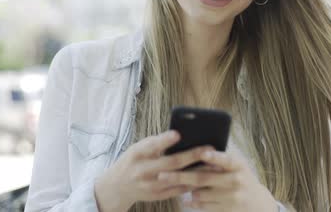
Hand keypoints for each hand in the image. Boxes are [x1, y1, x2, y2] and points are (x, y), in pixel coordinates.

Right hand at [94, 130, 212, 211]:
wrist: (116, 187)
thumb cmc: (133, 161)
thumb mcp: (138, 148)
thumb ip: (156, 143)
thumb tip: (182, 136)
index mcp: (137, 154)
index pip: (151, 146)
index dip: (164, 140)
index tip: (178, 133)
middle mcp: (142, 171)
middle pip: (170, 163)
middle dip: (191, 155)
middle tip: (209, 148)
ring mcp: (150, 185)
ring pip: (177, 178)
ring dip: (197, 171)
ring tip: (213, 164)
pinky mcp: (157, 196)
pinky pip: (178, 190)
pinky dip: (192, 183)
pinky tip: (205, 176)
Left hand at [157, 150, 277, 211]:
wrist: (256, 202)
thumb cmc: (240, 177)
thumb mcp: (237, 165)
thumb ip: (221, 159)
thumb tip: (197, 152)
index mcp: (238, 165)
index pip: (226, 159)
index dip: (215, 157)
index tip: (203, 153)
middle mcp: (236, 180)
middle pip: (204, 178)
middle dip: (181, 176)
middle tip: (163, 175)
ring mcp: (231, 197)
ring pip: (200, 193)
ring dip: (187, 189)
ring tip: (176, 183)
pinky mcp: (226, 209)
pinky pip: (203, 206)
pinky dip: (193, 202)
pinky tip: (187, 198)